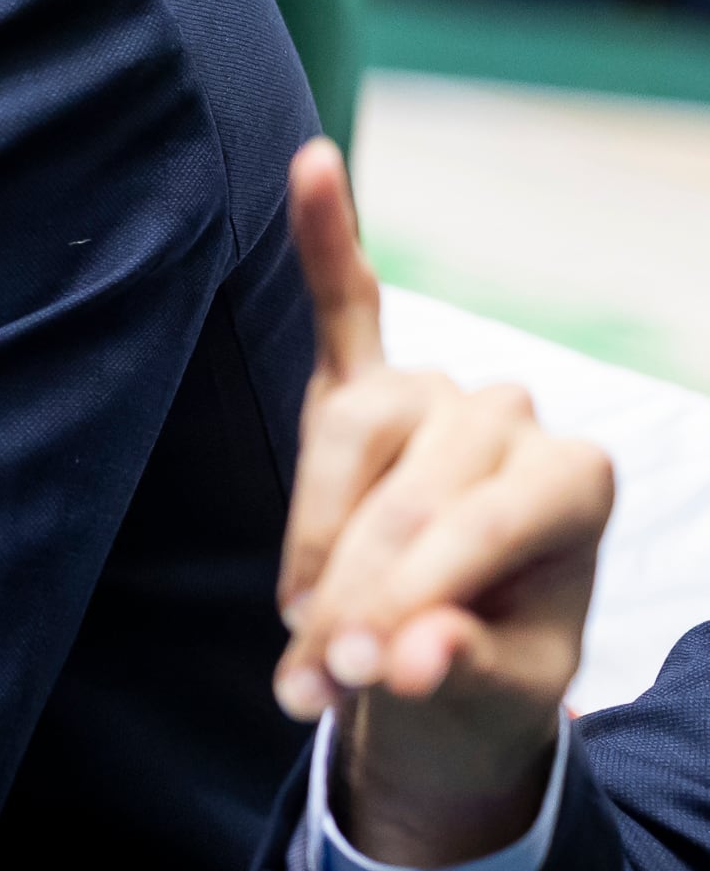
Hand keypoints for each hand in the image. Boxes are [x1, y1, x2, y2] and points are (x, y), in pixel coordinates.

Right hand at [272, 137, 612, 864]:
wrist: (442, 672)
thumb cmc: (479, 678)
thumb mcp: (493, 704)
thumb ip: (457, 675)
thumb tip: (404, 659)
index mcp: (577, 481)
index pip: (483, 524)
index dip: (407, 600)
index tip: (348, 679)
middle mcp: (515, 414)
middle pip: (411, 492)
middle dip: (348, 595)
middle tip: (307, 688)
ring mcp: (434, 391)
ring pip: (352, 434)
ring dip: (312, 536)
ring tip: (293, 631)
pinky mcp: (362, 387)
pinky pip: (342, 304)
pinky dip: (324, 236)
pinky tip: (314, 166)